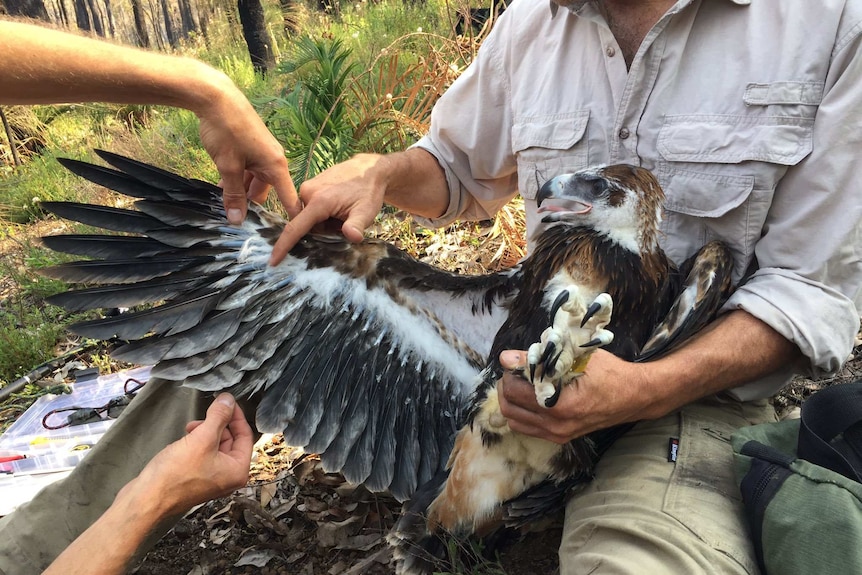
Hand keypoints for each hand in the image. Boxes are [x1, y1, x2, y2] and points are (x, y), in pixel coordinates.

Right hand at [125, 393, 253, 517]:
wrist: (146, 499)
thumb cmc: (176, 473)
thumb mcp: (202, 438)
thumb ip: (218, 417)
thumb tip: (228, 399)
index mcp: (238, 470)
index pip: (245, 436)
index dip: (236, 416)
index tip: (226, 401)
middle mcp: (229, 477)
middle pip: (231, 440)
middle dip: (217, 425)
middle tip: (202, 418)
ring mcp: (212, 479)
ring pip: (216, 446)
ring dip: (205, 432)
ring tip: (190, 429)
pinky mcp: (196, 479)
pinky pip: (203, 454)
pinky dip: (197, 443)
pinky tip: (185, 439)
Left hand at [193, 72, 299, 235]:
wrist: (215, 96)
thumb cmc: (226, 130)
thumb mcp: (228, 167)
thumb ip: (233, 195)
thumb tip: (236, 221)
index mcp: (276, 165)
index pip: (290, 198)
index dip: (291, 217)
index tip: (290, 235)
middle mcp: (273, 159)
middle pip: (268, 191)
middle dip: (254, 205)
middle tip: (242, 223)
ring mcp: (262, 152)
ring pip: (255, 180)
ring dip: (242, 191)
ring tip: (227, 205)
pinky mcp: (251, 146)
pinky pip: (248, 169)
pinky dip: (238, 178)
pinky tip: (222, 186)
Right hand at [268, 153, 388, 263]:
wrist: (370, 169)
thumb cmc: (368, 191)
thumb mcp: (366, 211)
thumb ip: (357, 225)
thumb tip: (353, 237)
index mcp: (318, 201)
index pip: (295, 228)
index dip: (283, 246)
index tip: (272, 261)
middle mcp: (307, 192)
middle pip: (306, 225)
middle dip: (321, 231)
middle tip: (341, 224)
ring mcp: (307, 187)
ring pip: (309, 217)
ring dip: (323, 222)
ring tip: (341, 214)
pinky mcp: (310, 185)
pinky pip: (311, 208)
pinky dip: (323, 214)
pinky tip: (338, 208)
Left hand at [497, 349, 650, 443]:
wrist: (634, 396)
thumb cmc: (610, 372)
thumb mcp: (575, 357)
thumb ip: (539, 358)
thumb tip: (506, 357)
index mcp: (560, 405)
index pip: (515, 391)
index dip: (510, 372)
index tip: (516, 361)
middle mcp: (556, 425)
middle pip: (509, 408)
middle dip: (506, 387)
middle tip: (515, 371)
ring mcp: (558, 435)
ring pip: (514, 421)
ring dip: (511, 401)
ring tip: (521, 383)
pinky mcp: (561, 438)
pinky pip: (527, 428)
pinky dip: (522, 413)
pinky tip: (531, 397)